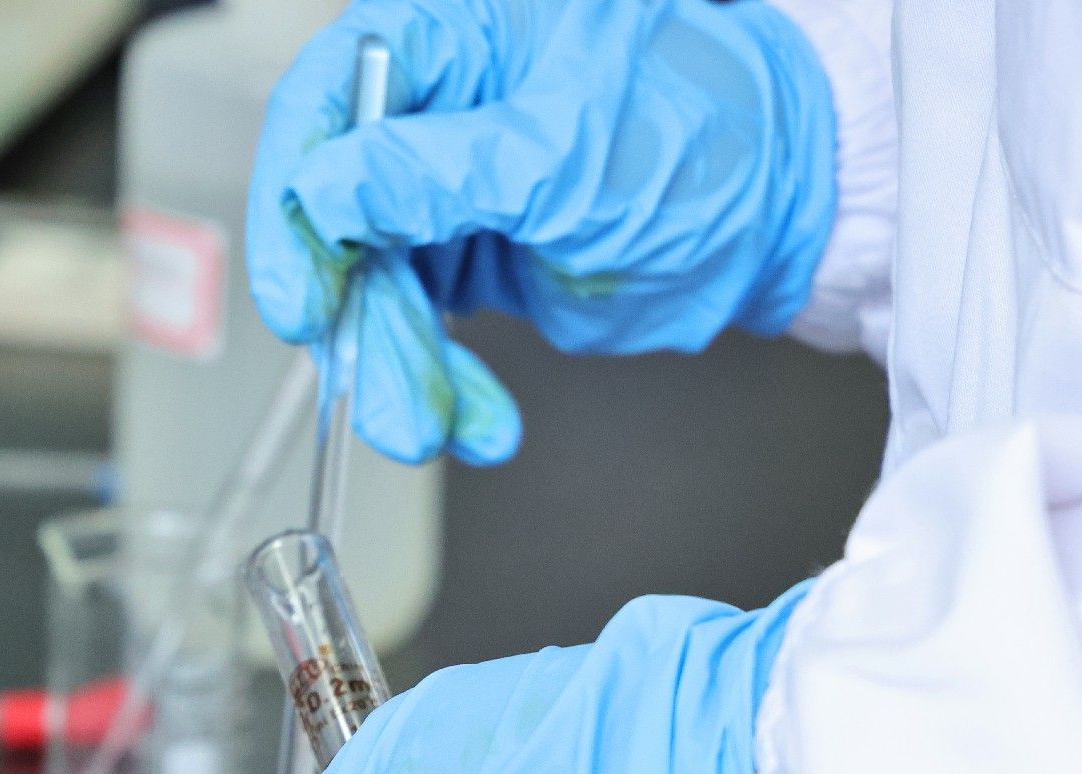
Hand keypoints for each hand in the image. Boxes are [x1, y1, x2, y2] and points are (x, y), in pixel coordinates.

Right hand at [246, 0, 836, 465]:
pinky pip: (420, 327)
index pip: (325, 106)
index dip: (297, 206)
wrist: (784, 206)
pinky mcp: (469, 255)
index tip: (304, 298)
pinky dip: (441, 383)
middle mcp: (431, 106)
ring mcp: (444, 186)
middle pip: (337, 215)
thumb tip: (324, 196)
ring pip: (373, 287)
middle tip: (384, 394)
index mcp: (447, 35)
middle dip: (363, 321)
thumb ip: (433, 174)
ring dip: (400, 370)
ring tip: (437, 426)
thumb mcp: (561, 154)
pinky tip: (476, 419)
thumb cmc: (705, 129)